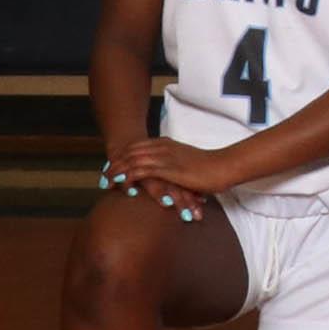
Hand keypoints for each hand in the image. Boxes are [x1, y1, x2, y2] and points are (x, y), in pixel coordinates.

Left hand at [103, 136, 233, 215]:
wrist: (224, 166)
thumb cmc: (213, 166)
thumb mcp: (191, 162)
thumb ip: (180, 164)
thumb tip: (174, 172)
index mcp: (168, 144)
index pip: (138, 147)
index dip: (124, 156)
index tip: (114, 166)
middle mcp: (163, 148)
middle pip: (130, 152)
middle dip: (115, 164)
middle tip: (103, 175)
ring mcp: (164, 157)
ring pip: (131, 161)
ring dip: (116, 171)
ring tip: (106, 181)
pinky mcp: (166, 169)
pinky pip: (139, 171)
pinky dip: (127, 177)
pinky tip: (120, 184)